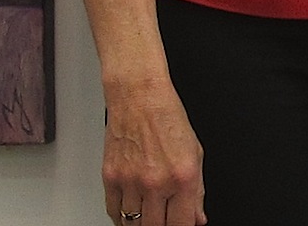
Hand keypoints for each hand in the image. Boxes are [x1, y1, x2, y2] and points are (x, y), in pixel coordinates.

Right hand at [102, 76, 205, 225]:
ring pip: (132, 225)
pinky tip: (130, 211)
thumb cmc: (167, 117)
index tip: (180, 225)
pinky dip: (121, 217)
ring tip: (148, 214)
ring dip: (141, 223)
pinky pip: (113, 212)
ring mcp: (130, 181)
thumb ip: (197, 192)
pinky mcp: (110, 177)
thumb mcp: (195, 153)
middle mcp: (155, 182)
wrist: (138, 95)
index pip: (181, 224)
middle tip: (163, 218)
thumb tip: (197, 218)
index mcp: (182, 177)